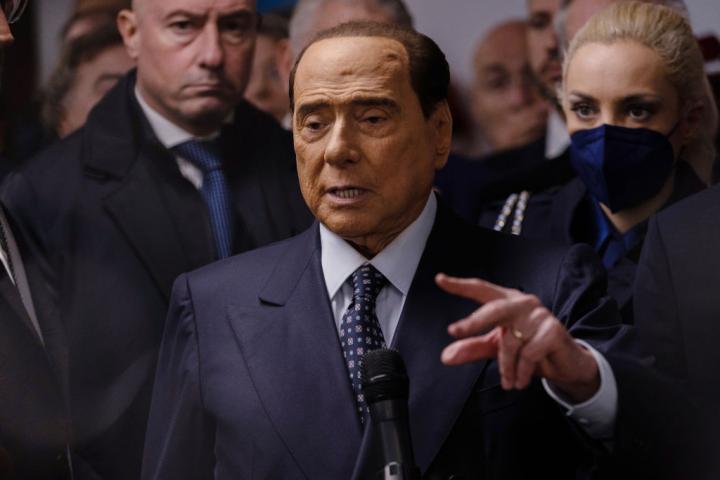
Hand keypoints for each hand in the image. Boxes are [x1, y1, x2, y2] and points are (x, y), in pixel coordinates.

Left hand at [436, 274, 599, 402]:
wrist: (564, 366)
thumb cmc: (528, 350)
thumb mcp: (496, 348)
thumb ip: (472, 348)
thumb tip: (446, 356)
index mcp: (506, 301)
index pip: (481, 289)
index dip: (460, 285)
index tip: (440, 280)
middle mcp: (522, 303)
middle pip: (493, 309)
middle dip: (474, 321)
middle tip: (456, 331)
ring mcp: (539, 314)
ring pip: (510, 342)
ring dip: (505, 367)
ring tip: (508, 381)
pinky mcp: (553, 330)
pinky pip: (528, 354)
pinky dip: (521, 371)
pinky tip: (522, 380)